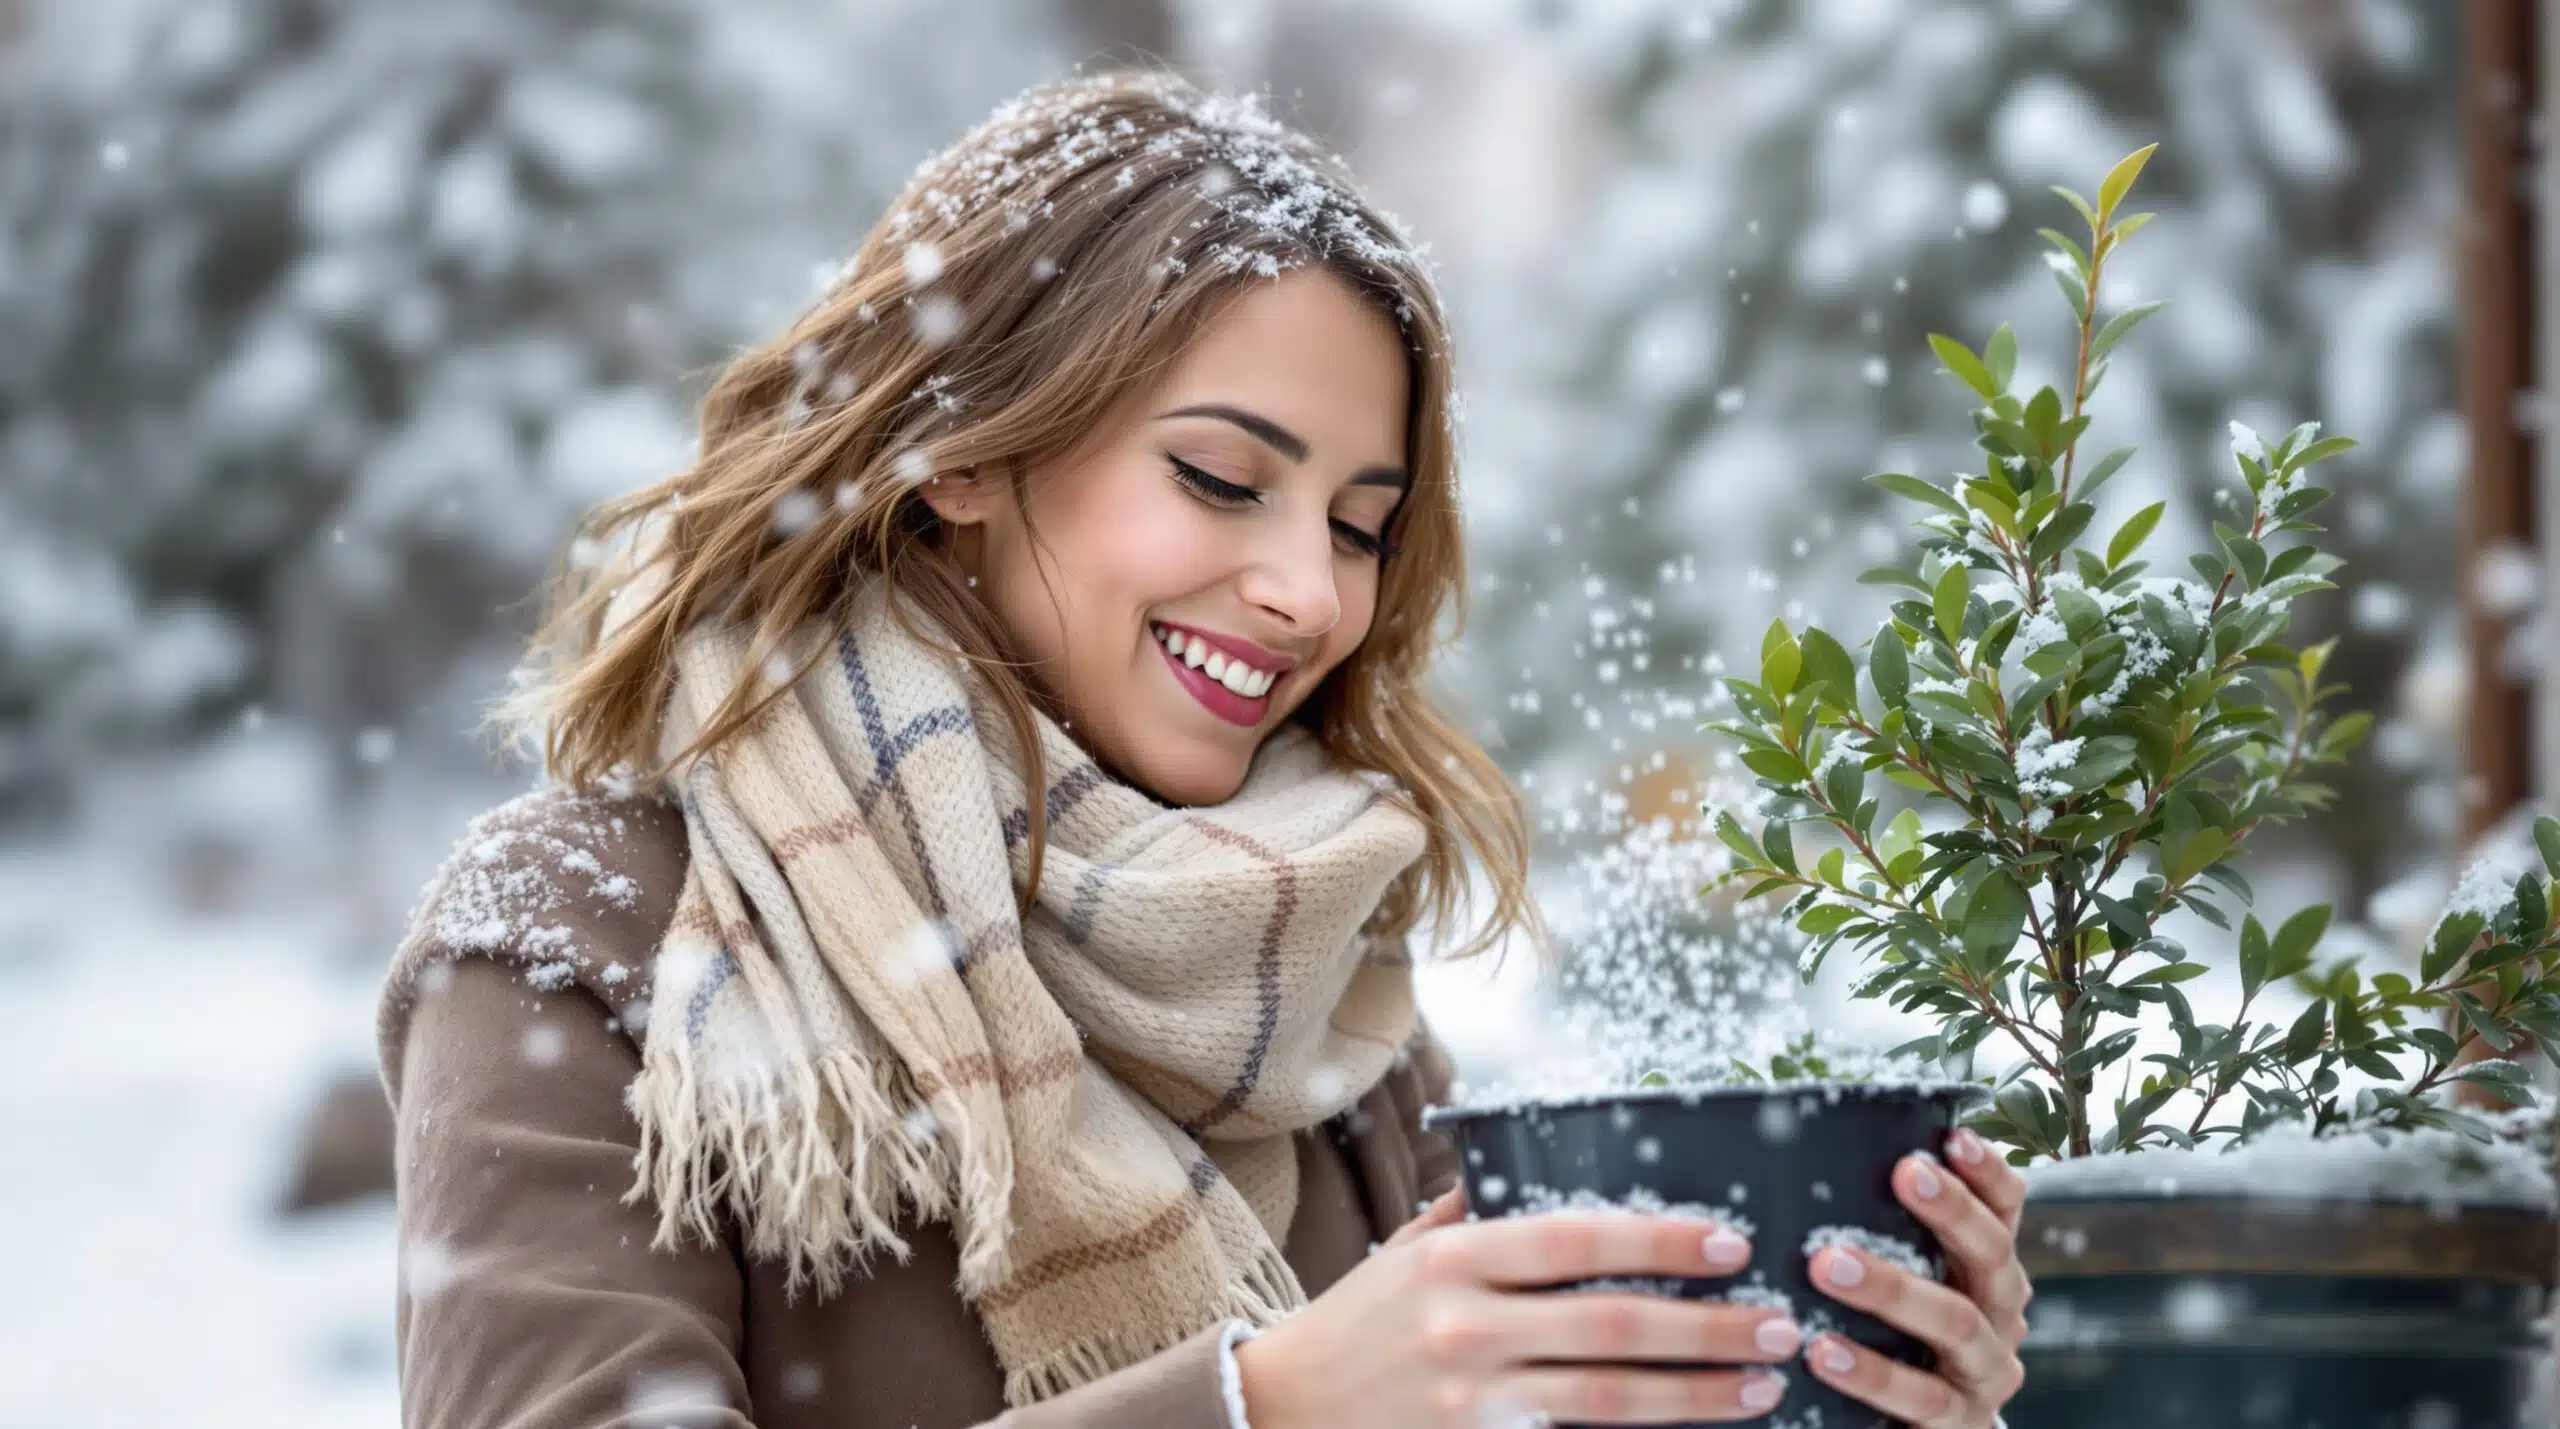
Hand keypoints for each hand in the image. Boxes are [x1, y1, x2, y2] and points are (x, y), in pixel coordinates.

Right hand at [1237, 1187, 1804, 1426]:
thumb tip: (1546, 1165)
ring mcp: (1473, 1399)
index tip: (1728, 1241)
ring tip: (1760, 1384)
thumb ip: (1477, 1212)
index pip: (1574, 1240)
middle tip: (1778, 1325)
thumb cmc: (1357, 1320)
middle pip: (1611, 1325)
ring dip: (1696, 1393)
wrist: (1284, 1409)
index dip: (1657, 1240)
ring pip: (1608, 1397)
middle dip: (1707, 1326)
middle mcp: (1464, 1327)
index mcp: (1453, 1259)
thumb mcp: (1409, 1249)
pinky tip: (1694, 1426)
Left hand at [1802, 1126, 2032, 1427]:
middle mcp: (2001, 1316)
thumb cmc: (1904, 1336)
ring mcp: (1985, 1373)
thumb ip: (1888, 1232)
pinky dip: (1870, 1373)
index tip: (1954, 1137)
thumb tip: (1818, 1155)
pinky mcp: (1958, 1424)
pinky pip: (1920, 1397)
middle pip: (1993, 1255)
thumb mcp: (1914, 1278)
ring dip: (1893, 1289)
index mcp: (1990, 1270)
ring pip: (1957, 1323)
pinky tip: (1823, 1352)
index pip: (2007, 1211)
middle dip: (1951, 1211)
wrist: (1926, 1428)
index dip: (1988, 1174)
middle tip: (1902, 1173)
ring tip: (1828, 1264)